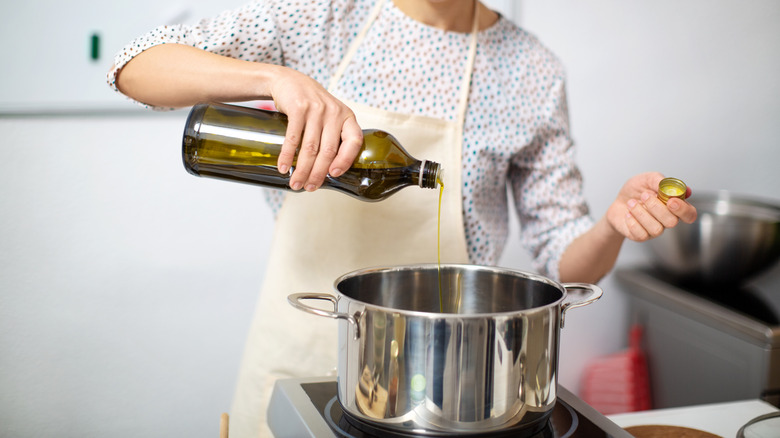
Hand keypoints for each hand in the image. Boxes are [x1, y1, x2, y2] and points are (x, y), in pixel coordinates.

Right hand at [268, 66, 362, 190]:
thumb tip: (328, 171)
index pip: (354, 141)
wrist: (288, 81)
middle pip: (328, 150)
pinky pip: (293, 138)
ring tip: (296, 183)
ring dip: (302, 169)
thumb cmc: (311, 104)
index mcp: (346, 117)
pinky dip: (287, 155)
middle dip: (318, 173)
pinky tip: (283, 167)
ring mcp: (316, 109)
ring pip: (310, 148)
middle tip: (309, 187)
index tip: (334, 175)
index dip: (346, 160)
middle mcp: (334, 113)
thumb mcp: (330, 115)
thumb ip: (334, 136)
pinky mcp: (298, 108)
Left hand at [606, 172, 697, 241]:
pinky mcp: (641, 236)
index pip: (689, 214)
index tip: (671, 201)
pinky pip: (641, 234)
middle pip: (672, 222)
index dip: (683, 210)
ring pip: (656, 229)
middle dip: (656, 207)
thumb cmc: (635, 191)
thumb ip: (659, 181)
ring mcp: (654, 230)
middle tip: (644, 195)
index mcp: (674, 206)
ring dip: (641, 213)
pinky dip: (632, 221)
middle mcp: (666, 220)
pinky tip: (628, 213)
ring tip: (631, 203)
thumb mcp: (646, 179)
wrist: (618, 202)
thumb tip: (669, 186)